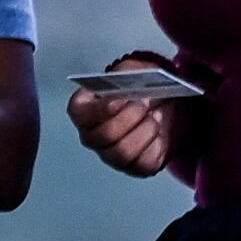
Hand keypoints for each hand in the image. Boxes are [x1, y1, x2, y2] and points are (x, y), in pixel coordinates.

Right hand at [64, 54, 183, 179]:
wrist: (161, 104)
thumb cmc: (139, 88)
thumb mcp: (132, 72)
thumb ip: (127, 74)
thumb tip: (131, 83)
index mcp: (84, 110)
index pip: (79, 112)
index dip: (99, 108)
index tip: (119, 99)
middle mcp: (92, 136)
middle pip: (104, 135)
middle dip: (130, 117)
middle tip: (144, 103)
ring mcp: (111, 154)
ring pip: (123, 152)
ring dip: (144, 131)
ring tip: (154, 117)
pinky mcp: (133, 167)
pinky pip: (142, 163)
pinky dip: (155, 145)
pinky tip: (157, 131)